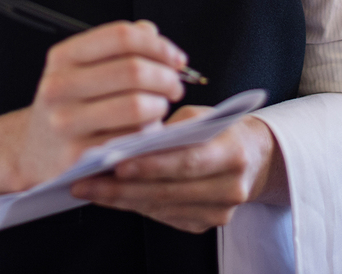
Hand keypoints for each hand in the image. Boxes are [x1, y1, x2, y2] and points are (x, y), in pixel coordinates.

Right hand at [11, 21, 186, 191]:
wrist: (36, 150)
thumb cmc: (70, 105)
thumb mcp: (82, 68)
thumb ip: (117, 47)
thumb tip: (151, 32)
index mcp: (63, 57)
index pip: (121, 37)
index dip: (158, 45)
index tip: (175, 58)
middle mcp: (59, 86)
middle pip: (133, 70)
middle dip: (167, 77)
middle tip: (174, 86)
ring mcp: (66, 122)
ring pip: (137, 106)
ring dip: (161, 105)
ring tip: (160, 107)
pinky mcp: (77, 156)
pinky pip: (131, 140)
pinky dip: (149, 133)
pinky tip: (147, 131)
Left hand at [71, 110, 283, 231]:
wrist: (256, 157)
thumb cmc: (220, 130)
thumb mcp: (200, 117)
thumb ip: (171, 131)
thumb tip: (126, 142)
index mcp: (232, 152)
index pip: (186, 161)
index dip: (149, 165)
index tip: (114, 164)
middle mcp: (231, 187)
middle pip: (169, 191)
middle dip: (122, 188)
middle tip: (85, 182)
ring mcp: (221, 211)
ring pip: (162, 207)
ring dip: (122, 200)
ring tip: (90, 189)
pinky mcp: (208, 224)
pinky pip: (166, 216)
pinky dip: (137, 206)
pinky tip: (112, 198)